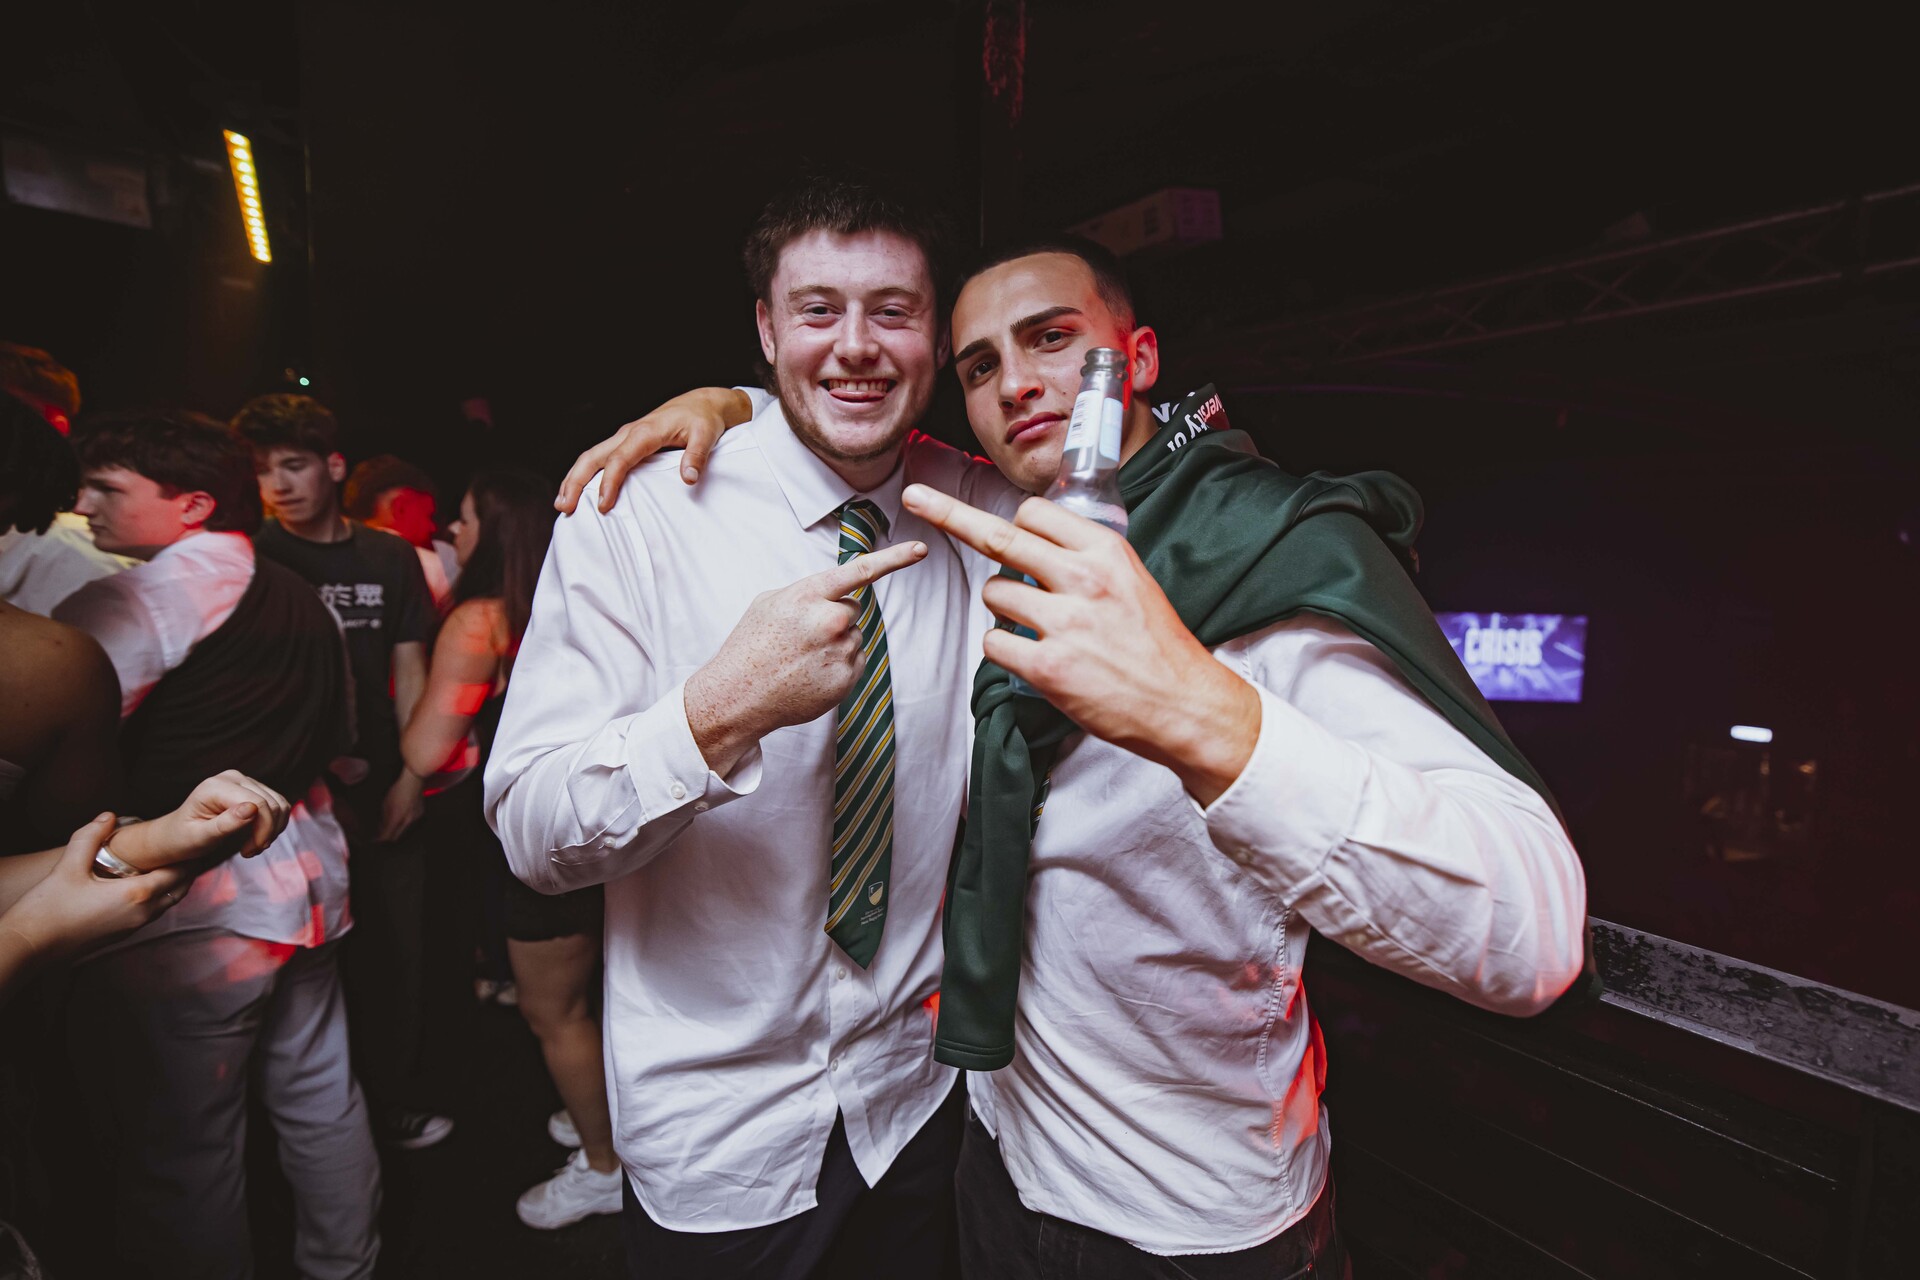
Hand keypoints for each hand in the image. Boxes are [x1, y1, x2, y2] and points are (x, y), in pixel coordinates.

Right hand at [4, 814, 194, 964]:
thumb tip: (108, 816)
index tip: (194, 841)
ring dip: (173, 884)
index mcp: (136, 895)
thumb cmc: (48, 907)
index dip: (188, 856)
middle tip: (189, 850)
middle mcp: (143, 913)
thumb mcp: (69, 865)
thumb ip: (90, 836)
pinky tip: (147, 883)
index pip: (177, 872)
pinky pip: (153, 912)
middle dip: (186, 869)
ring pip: (168, 903)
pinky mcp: (124, 934)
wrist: (31, 945)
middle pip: (179, 889)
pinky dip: (159, 896)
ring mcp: (135, 927)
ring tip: (171, 863)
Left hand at [109, 771, 292, 870]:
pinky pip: (276, 804)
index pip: (258, 803)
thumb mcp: (199, 837)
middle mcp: (231, 777)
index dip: (263, 829)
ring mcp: (243, 780)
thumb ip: (225, 824)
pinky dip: (273, 824)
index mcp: (215, 787)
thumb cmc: (182, 839)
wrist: (175, 836)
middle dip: (268, 832)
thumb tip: (251, 809)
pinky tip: (257, 837)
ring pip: (279, 803)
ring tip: (253, 846)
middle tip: (251, 851)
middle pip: (271, 803)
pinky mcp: (251, 788)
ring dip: (273, 829)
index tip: (250, 852)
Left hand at [376, 769, 425, 842]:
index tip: (373, 841)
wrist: (413, 781)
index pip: (387, 836)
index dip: (379, 841)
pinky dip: (403, 826)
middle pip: (396, 837)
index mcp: (397, 818)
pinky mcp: (420, 816)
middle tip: (379, 837)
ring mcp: (415, 819)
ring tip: (388, 828)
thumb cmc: (398, 789)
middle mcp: (407, 821)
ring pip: (403, 832)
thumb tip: (380, 828)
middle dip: (387, 838)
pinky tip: (399, 821)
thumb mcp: (386, 804)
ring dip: (395, 832)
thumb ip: (383, 819)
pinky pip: (410, 825)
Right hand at [556, 387, 753, 514]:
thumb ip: (697, 456)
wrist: (702, 402)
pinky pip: (600, 457)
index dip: (609, 483)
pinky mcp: (626, 442)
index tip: (603, 506)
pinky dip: (585, 473)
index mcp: (645, 432)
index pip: (620, 459)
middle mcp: (629, 433)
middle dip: (575, 481)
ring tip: (563, 503)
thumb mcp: (706, 435)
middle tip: (565, 507)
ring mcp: (625, 437)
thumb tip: (689, 479)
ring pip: (591, 456)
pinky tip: (579, 490)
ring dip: (574, 478)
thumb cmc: (703, 419)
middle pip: (593, 456)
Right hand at [684, 539, 927, 776]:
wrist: (737, 696)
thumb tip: (833, 594)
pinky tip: (810, 674)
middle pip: (853, 608)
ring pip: (853, 636)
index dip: (894, 558)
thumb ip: (807, 593)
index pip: (859, 571)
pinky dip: (838, 666)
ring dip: (835, 644)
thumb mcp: (770, 603)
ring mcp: (840, 651)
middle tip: (801, 637)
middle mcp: (829, 620)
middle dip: (833, 617)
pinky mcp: (846, 679)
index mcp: (808, 595)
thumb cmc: (750, 646)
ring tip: (801, 659)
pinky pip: (855, 661)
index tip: (921, 549)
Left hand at [901, 485, 1260, 805]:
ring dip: (1002, 609)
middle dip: (948, 513)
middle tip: (915, 497)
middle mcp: (1083, 579)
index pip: (1034, 513)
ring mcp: (1064, 623)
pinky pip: (994, 642)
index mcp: (1106, 551)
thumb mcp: (1132, 580)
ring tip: (1038, 628)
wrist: (1184, 703)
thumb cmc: (1157, 645)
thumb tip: (1036, 542)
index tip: (996, 523)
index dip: (1014, 523)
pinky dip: (1003, 649)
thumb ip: (1085, 557)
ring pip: (993, 594)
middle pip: (997, 536)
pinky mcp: (1047, 666)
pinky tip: (1032, 658)